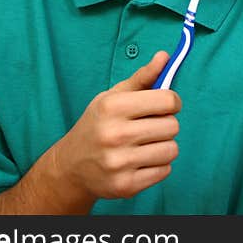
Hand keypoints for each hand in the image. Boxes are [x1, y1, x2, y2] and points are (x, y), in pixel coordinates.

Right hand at [52, 51, 181, 200]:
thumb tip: (165, 56)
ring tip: (146, 144)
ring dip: (164, 146)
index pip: (167, 100)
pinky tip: (141, 161)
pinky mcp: (125, 185)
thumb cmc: (97, 125)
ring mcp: (119, 163)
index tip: (165, 105)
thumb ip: (142, 77)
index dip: (172, 101)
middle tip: (150, 127)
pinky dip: (158, 165)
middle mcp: (114, 134)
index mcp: (113, 107)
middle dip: (166, 125)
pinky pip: (165, 171)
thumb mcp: (113, 96)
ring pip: (171, 150)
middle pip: (172, 126)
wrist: (70, 166)